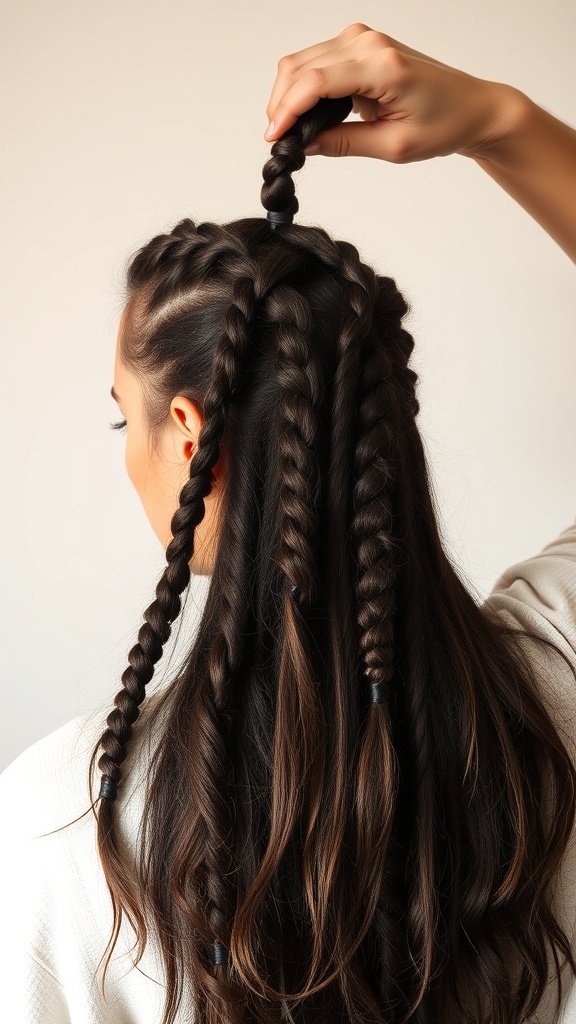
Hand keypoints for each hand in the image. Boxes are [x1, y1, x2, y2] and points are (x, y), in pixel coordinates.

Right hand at [264, 22, 527, 163]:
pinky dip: (304, 86)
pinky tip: (305, 115)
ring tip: (289, 132)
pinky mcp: (361, 44)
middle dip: (281, 104)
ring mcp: (363, 39)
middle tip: (279, 142)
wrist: (472, 107)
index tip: (273, 139)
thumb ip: (343, 143)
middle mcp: (368, 43)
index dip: (287, 111)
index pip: (316, 82)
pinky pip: (317, 60)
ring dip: (289, 95)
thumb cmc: (444, 125)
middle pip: (301, 66)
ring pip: (303, 61)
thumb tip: (304, 145)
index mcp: (381, 66)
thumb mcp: (393, 146)